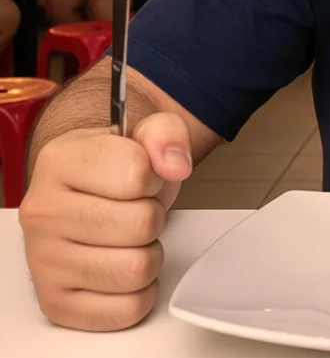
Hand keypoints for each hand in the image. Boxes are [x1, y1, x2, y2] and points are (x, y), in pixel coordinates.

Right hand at [19, 113, 193, 330]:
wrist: (86, 195)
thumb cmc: (115, 170)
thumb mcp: (143, 134)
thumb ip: (166, 133)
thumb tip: (175, 164)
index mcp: (59, 162)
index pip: (136, 175)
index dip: (156, 177)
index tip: (142, 178)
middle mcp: (41, 211)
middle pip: (141, 225)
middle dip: (154, 216)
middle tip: (137, 211)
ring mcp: (43, 260)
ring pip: (137, 269)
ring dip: (149, 254)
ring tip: (130, 239)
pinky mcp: (57, 302)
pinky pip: (127, 308)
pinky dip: (141, 292)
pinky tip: (124, 267)